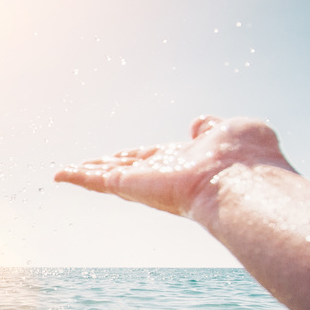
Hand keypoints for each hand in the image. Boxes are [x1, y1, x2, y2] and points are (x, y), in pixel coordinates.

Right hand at [54, 116, 295, 219]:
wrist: (246, 180)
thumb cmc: (249, 160)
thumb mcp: (231, 131)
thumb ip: (212, 129)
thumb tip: (199, 124)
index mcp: (185, 162)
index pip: (153, 159)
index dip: (135, 157)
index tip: (120, 158)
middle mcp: (163, 175)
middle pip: (125, 169)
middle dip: (104, 168)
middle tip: (83, 168)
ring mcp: (147, 182)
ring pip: (108, 177)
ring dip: (84, 174)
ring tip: (62, 174)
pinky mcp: (132, 186)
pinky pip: (99, 181)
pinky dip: (78, 178)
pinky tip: (60, 175)